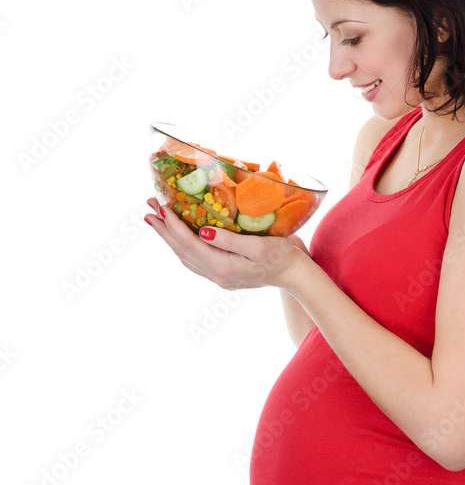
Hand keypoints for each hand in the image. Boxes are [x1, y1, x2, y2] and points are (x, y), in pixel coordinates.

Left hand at [144, 198, 305, 291]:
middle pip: (182, 252)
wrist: (296, 276)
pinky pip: (196, 260)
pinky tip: (178, 236)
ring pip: (186, 257)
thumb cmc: (283, 257)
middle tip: (148, 210)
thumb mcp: (259, 246)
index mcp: (224, 267)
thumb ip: (229, 241)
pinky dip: (182, 247)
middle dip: (164, 230)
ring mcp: (220, 277)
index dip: (173, 225)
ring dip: (170, 238)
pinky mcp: (224, 274)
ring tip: (157, 220)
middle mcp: (217, 275)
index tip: (161, 207)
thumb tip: (202, 232)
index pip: (190, 244)